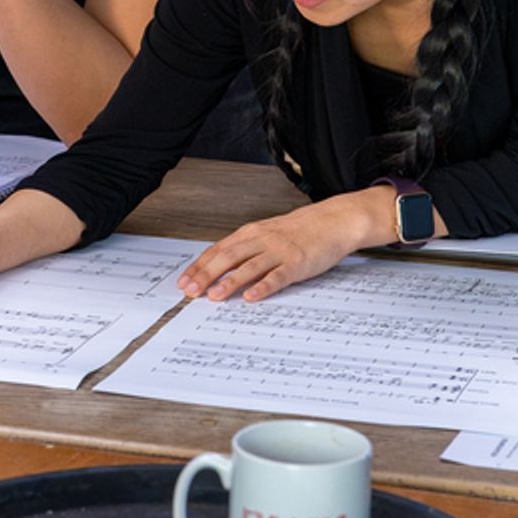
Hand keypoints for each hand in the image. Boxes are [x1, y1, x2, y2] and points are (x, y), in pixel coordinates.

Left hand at [176, 194, 378, 302]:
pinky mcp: (297, 263)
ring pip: (249, 266)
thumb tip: (221, 268)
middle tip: (190, 291)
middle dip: (206, 274)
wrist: (333, 221)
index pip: (218, 249)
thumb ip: (247, 249)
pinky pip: (277, 276)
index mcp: (251, 233)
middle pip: (227, 257)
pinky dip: (263, 286)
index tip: (184, 280)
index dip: (199, 266)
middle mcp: (262, 240)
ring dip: (229, 282)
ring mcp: (279, 251)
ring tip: (214, 296)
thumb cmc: (301, 230)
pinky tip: (251, 296)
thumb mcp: (268, 234)